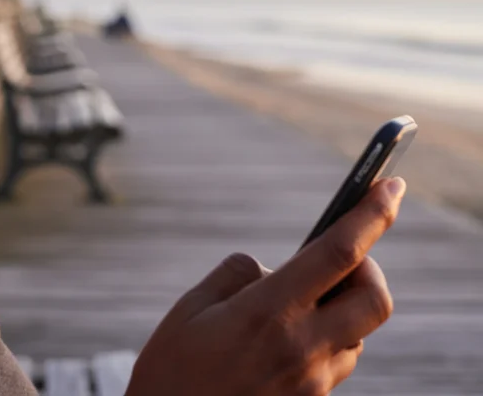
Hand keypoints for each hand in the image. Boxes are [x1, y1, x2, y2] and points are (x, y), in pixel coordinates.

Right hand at [126, 177, 405, 395]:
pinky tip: (286, 339)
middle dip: (369, 268)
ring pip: (359, 334)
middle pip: (375, 299)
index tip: (390, 184)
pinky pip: (338, 361)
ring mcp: (312, 382)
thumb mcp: (189, 309)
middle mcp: (301, 349)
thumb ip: (237, 275)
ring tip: (294, 305)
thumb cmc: (170, 372)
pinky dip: (326, 338)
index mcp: (267, 314)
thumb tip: (274, 270)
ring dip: (341, 308)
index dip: (370, 213)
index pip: (338, 253)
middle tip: (342, 258)